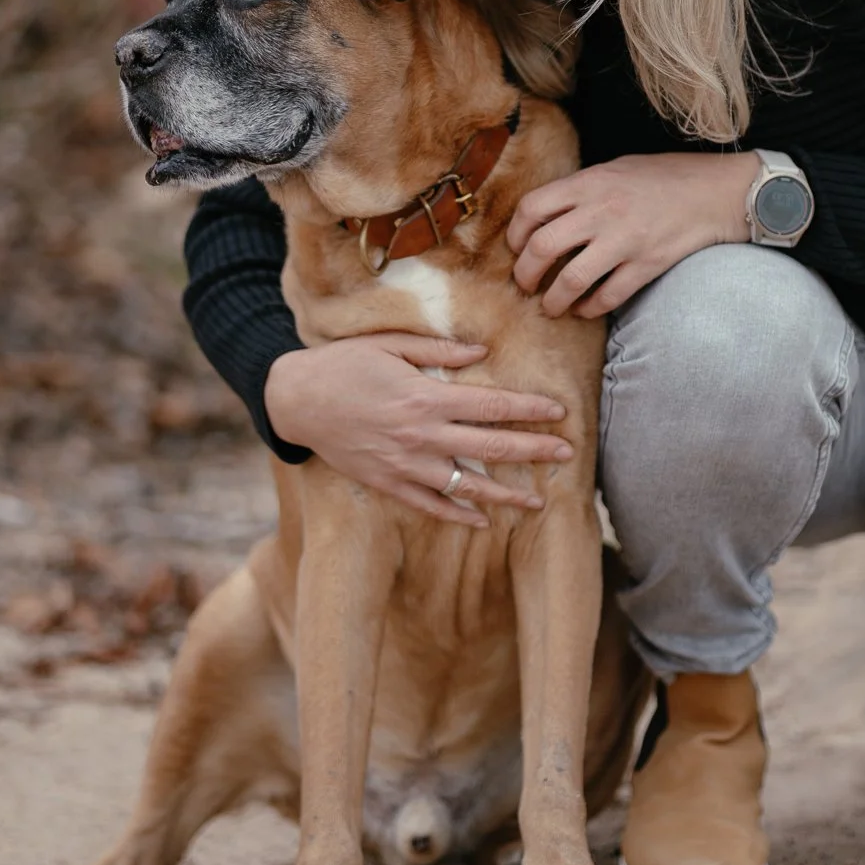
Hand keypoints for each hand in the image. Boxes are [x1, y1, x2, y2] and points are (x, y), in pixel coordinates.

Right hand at [263, 334, 574, 526]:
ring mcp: (404, 464)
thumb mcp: (390, 343)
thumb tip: (483, 352)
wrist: (296, 399)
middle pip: (489, 448)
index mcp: (424, 396)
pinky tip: (483, 521)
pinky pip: (430, 504)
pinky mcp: (387, 483)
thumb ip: (438, 348)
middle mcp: (420, 435)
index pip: (491, 405)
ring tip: (538, 504)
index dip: (528, 409)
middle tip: (568, 456)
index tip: (559, 413)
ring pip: (466, 486)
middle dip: (532, 452)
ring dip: (505, 496)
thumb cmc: (344, 363)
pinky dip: (458, 515)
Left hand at [507, 152, 760, 318]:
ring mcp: (625, 240)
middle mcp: (602, 211)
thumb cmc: (664, 177)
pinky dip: (590, 309)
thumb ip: (581, 189)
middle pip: (542, 248)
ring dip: (553, 300)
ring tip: (550, 306)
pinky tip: (585, 309)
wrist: (716, 192)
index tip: (516, 248)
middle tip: (525, 284)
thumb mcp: (616, 168)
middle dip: (524, 274)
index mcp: (590, 182)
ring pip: (570, 280)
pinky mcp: (647, 265)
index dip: (514, 233)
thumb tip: (545, 215)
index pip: (532, 208)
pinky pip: (607, 297)